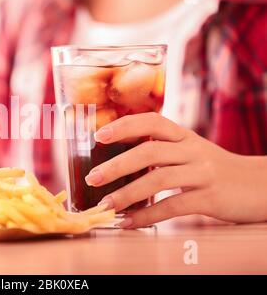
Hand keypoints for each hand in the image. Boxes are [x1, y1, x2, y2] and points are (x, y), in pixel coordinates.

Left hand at [85, 112, 266, 227]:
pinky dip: (147, 216)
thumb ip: (164, 152)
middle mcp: (193, 150)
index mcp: (185, 136)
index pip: (151, 121)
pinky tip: (129, 222)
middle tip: (93, 177)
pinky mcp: (211, 197)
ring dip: (127, 194)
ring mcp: (203, 172)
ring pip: (158, 178)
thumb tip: (124, 163)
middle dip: (117, 164)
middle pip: (149, 151)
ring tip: (106, 205)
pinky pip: (173, 206)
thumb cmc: (216, 171)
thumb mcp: (192, 153)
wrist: (261, 186)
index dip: (124, 125)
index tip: (99, 135)